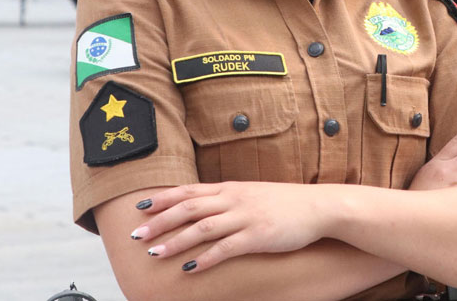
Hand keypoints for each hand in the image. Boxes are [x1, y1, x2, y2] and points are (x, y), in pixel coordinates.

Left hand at [129, 181, 331, 271]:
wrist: (319, 207)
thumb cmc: (286, 203)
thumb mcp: (253, 194)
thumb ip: (229, 198)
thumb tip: (204, 207)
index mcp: (232, 188)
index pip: (190, 190)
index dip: (163, 199)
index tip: (140, 207)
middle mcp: (235, 199)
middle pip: (190, 208)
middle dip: (160, 221)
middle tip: (137, 235)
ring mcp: (247, 217)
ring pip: (203, 228)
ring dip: (176, 241)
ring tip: (155, 253)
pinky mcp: (259, 236)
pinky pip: (226, 248)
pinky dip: (205, 258)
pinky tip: (190, 269)